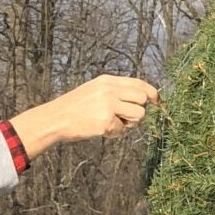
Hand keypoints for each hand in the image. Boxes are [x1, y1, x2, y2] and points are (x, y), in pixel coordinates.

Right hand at [10, 75, 159, 159]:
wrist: (56, 118)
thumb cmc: (76, 107)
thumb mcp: (95, 90)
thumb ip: (116, 91)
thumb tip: (141, 98)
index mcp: (107, 81)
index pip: (138, 83)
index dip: (152, 93)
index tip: (157, 102)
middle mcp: (110, 90)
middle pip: (143, 98)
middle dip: (140, 110)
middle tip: (126, 117)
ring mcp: (108, 105)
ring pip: (139, 115)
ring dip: (130, 123)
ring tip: (113, 123)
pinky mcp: (106, 121)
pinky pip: (123, 130)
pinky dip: (115, 133)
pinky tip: (101, 129)